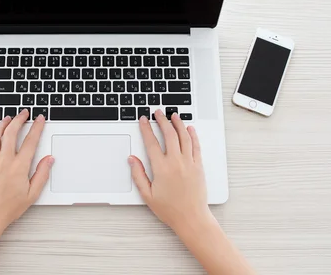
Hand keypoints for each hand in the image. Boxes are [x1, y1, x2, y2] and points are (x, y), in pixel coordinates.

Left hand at [0, 110, 53, 233]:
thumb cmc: (9, 207)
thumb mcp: (32, 194)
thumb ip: (42, 174)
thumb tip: (49, 159)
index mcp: (19, 167)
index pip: (31, 141)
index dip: (37, 127)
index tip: (40, 119)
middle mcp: (5, 161)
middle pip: (12, 132)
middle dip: (19, 119)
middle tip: (24, 113)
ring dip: (4, 123)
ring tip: (9, 117)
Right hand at [129, 110, 212, 233]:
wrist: (191, 218)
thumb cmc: (169, 209)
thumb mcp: (147, 195)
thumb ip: (138, 175)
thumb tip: (132, 159)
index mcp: (161, 168)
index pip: (151, 142)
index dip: (146, 128)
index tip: (143, 120)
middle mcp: (176, 162)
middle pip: (169, 134)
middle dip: (162, 120)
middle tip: (158, 112)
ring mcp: (189, 162)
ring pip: (184, 136)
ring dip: (178, 123)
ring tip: (173, 115)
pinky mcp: (199, 166)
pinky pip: (196, 146)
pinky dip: (193, 135)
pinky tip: (190, 128)